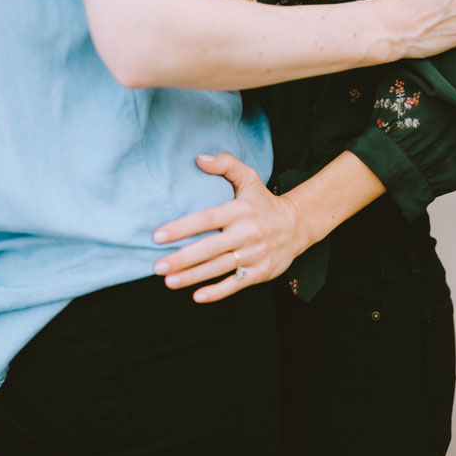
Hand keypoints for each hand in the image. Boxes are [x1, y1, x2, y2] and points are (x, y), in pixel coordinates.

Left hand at [153, 154, 302, 302]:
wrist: (298, 225)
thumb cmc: (264, 201)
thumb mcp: (249, 177)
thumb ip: (225, 164)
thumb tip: (198, 158)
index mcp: (240, 210)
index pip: (206, 219)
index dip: (181, 228)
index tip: (158, 236)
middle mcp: (247, 233)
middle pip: (210, 248)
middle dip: (182, 259)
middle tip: (157, 266)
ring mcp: (254, 255)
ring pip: (219, 268)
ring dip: (193, 277)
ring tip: (169, 281)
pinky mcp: (261, 272)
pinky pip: (236, 284)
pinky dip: (217, 292)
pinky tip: (197, 296)